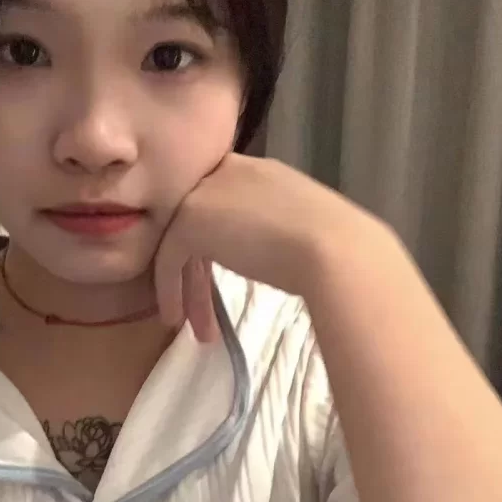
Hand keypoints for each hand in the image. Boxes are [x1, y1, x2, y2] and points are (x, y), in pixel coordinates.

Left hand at [154, 152, 339, 342]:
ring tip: (192, 328)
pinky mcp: (189, 220)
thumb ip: (271, 229)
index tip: (214, 278)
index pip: (221, 202)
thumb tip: (264, 254)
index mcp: (257, 172)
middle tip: (203, 313)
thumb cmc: (332, 247)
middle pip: (197, 224)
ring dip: (187, 288)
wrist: (332, 251)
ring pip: (181, 243)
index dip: (216, 242)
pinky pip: (168, 257)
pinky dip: (169, 290)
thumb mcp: (297, 227)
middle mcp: (227, 174)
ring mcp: (205, 193)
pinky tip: (176, 319)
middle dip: (197, 273)